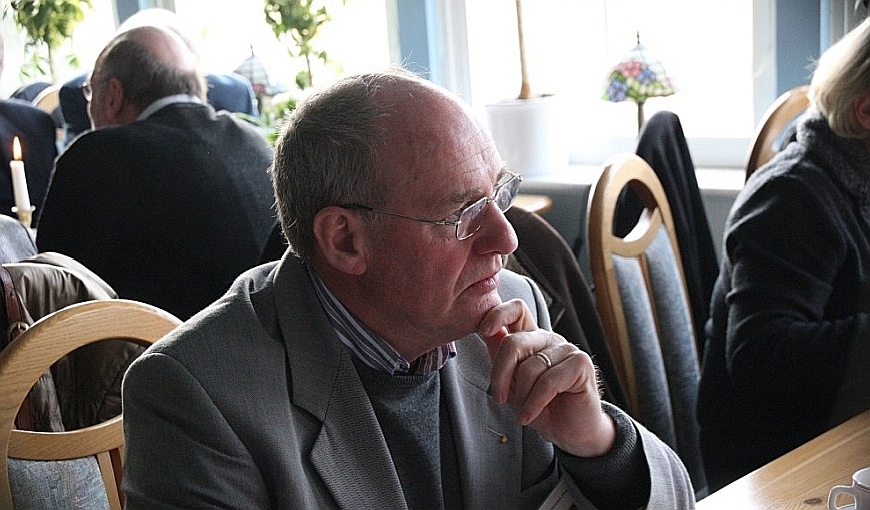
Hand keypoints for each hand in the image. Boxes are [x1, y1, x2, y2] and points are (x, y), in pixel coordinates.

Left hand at [478, 299, 615, 457]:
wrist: (569, 433)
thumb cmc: (541, 407)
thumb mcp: (513, 383)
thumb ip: (501, 357)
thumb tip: (487, 332)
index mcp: (532, 339)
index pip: (517, 310)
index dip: (498, 314)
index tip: (483, 330)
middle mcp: (549, 339)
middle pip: (515, 342)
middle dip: (501, 374)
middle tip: (499, 398)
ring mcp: (567, 350)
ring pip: (530, 366)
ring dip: (522, 396)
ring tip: (523, 412)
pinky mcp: (581, 364)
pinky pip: (548, 381)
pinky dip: (534, 403)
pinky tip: (529, 415)